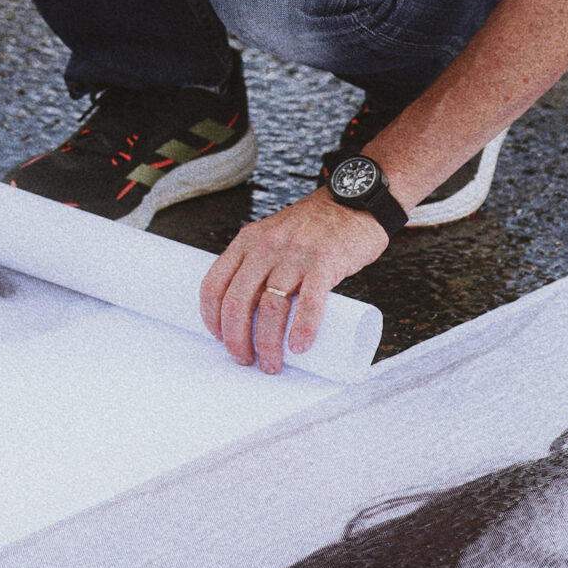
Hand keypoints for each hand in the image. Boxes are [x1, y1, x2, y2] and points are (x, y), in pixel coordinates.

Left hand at [198, 187, 386, 373]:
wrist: (356, 203)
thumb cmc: (315, 227)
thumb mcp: (274, 236)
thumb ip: (259, 263)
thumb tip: (249, 312)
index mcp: (248, 241)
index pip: (214, 284)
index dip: (211, 319)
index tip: (219, 339)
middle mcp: (266, 246)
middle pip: (237, 302)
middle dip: (236, 340)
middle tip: (246, 360)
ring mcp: (296, 254)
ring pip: (271, 308)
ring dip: (268, 345)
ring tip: (273, 363)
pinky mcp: (325, 262)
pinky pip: (310, 303)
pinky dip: (303, 330)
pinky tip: (299, 347)